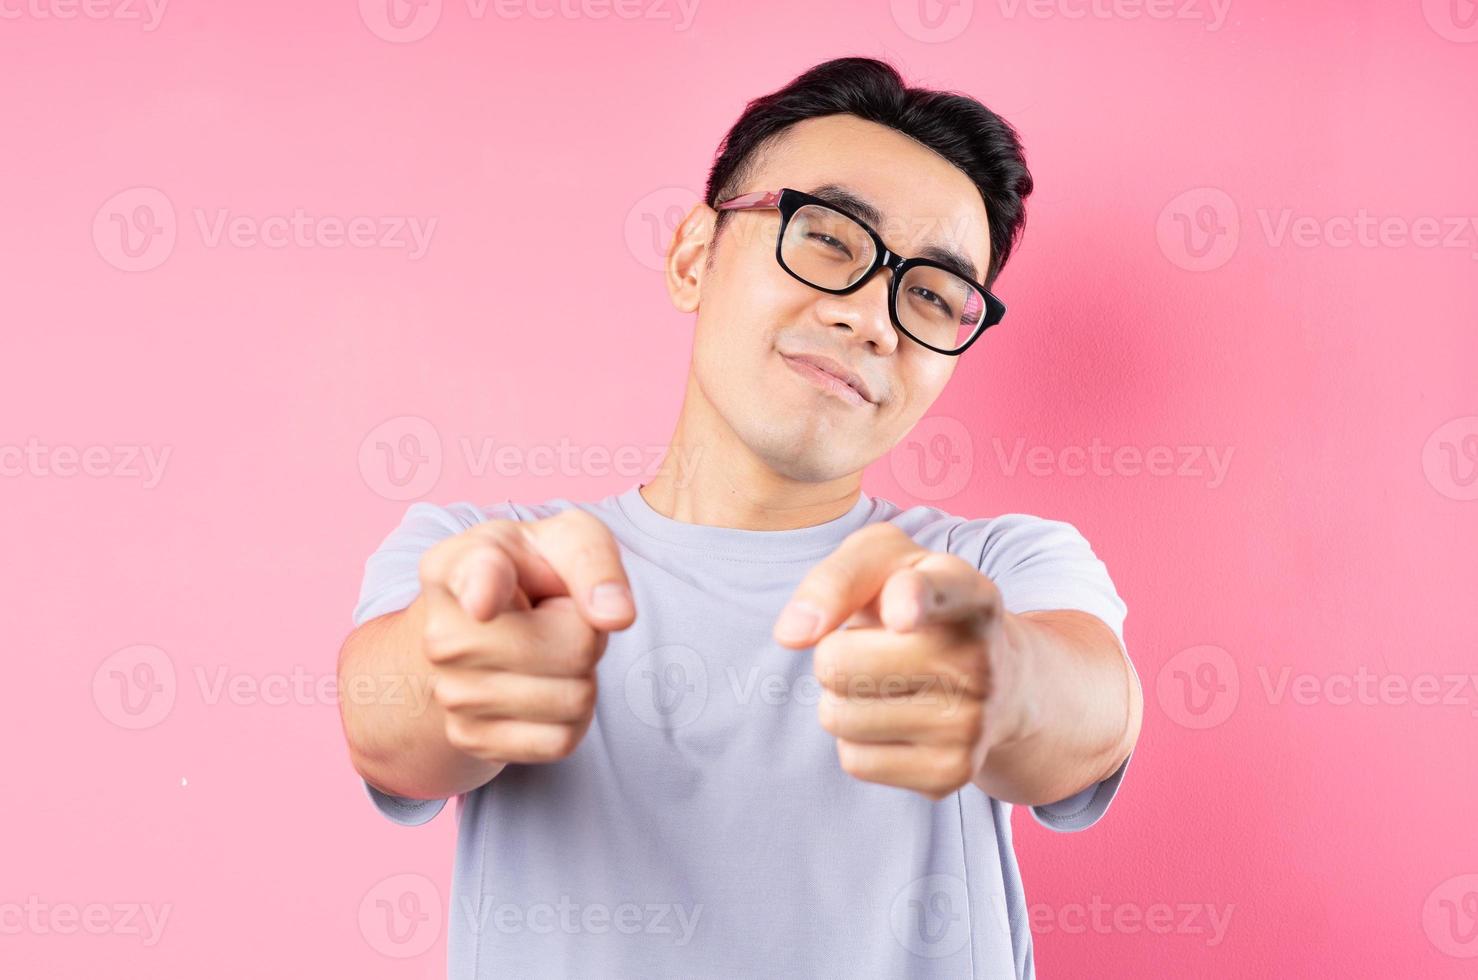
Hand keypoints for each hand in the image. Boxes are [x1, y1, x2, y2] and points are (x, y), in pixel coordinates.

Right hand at [417, 508, 635, 764]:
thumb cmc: (530, 574)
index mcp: (461, 565)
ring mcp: (450, 692)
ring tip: (546, 649)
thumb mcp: (566, 541)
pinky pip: (560, 741)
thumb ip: (593, 562)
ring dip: (581, 678)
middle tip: (556, 618)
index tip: (484, 602)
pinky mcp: (469, 739)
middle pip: (574, 649)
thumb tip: (617, 615)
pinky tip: (541, 689)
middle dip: (588, 634)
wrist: (479, 629)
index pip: (478, 578)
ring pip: (573, 700)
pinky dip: (570, 720)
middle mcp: (443, 633)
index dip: (484, 589)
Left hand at [772, 523, 1028, 800]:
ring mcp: (973, 722)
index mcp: (968, 591)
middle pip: (836, 662)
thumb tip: (792, 633)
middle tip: (874, 647)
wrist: (996, 675)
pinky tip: (897, 719)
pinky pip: (854, 760)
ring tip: (888, 682)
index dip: (911, 600)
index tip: (901, 613)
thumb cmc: (915, 604)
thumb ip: (836, 579)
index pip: (934, 593)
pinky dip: (857, 739)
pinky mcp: (953, 773)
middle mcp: (980, 658)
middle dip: (833, 653)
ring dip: (843, 698)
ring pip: (838, 716)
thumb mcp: (883, 563)